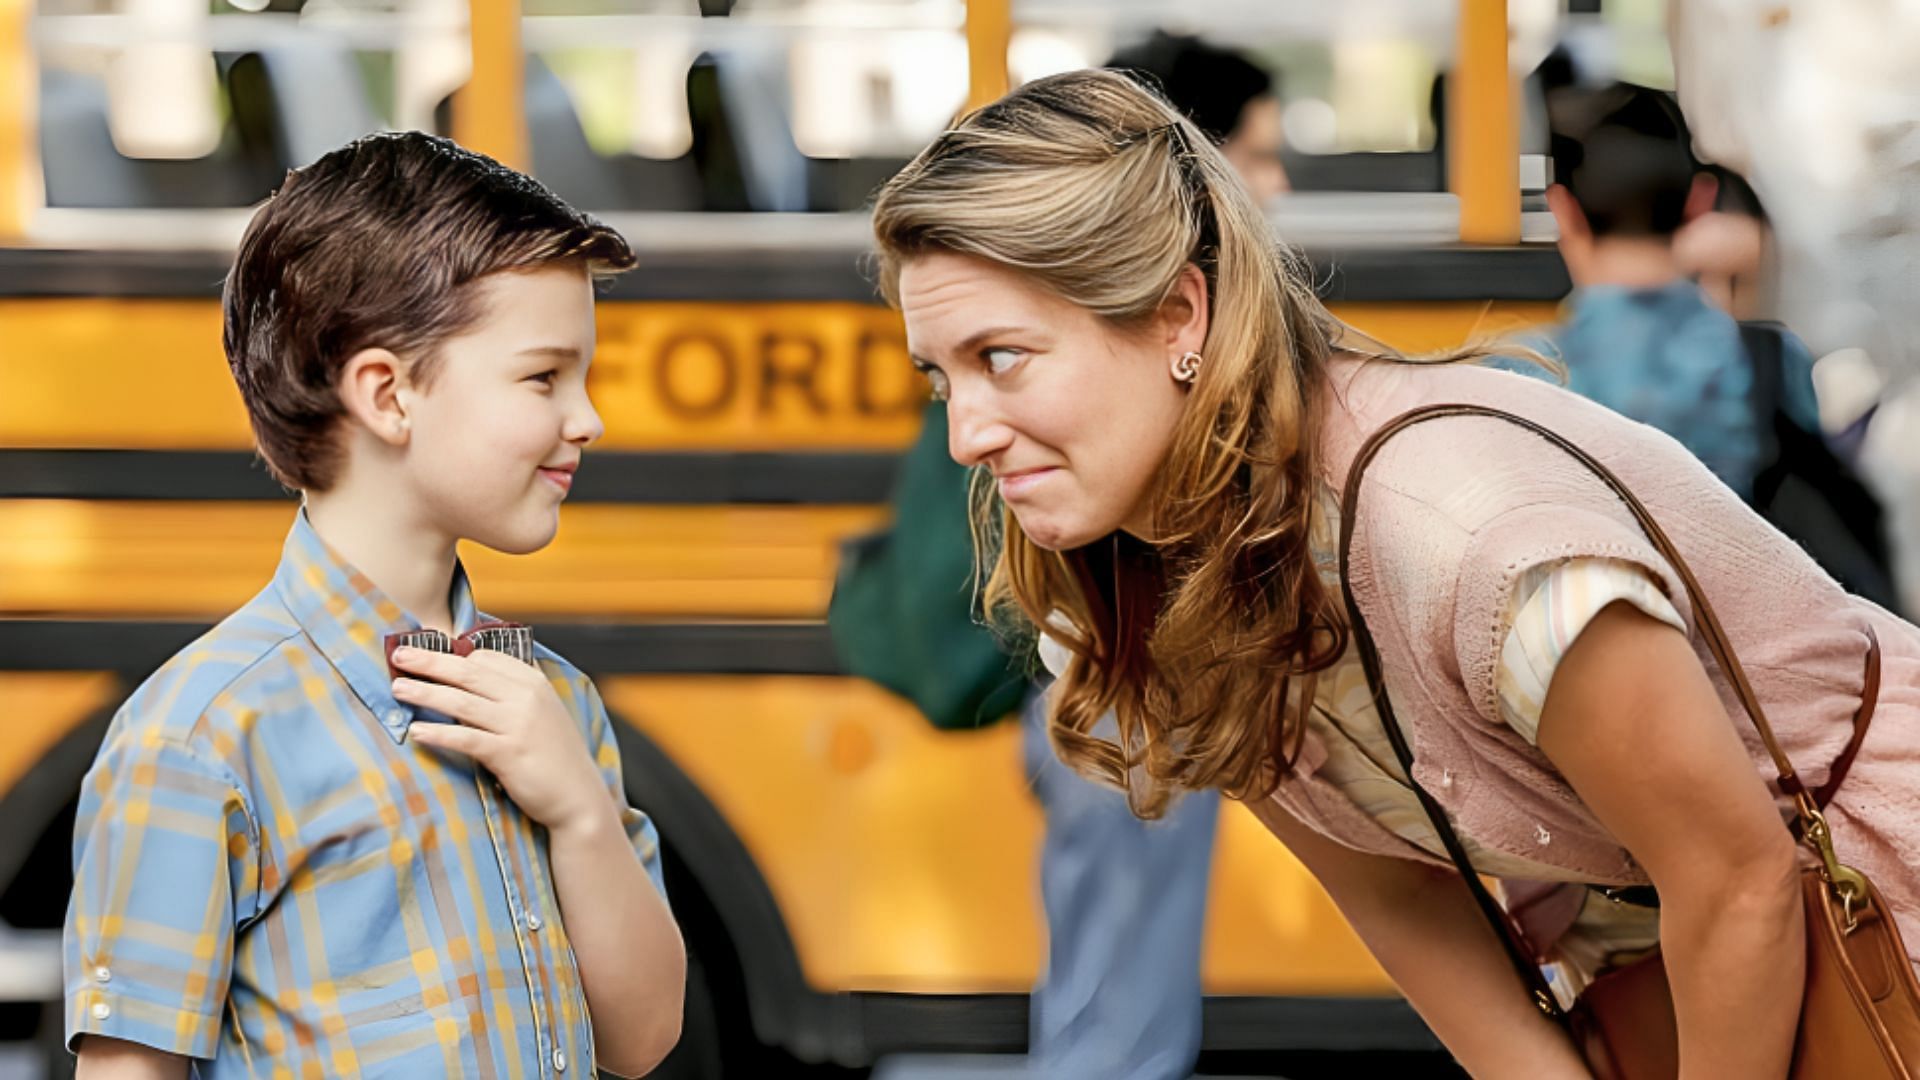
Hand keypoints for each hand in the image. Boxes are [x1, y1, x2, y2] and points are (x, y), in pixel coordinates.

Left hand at [390, 647, 612, 834]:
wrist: (578, 796)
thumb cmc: (555, 755)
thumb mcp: (541, 713)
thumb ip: (511, 694)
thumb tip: (469, 680)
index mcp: (534, 682)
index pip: (485, 657)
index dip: (452, 654)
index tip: (425, 653)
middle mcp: (526, 698)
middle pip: (468, 672)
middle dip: (429, 661)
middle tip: (399, 655)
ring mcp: (518, 725)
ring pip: (461, 702)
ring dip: (425, 693)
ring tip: (397, 688)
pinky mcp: (508, 753)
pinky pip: (465, 739)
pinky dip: (438, 734)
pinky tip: (416, 732)